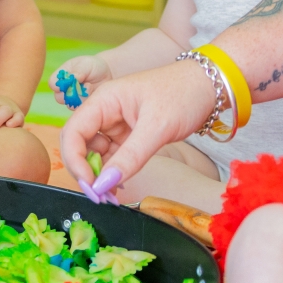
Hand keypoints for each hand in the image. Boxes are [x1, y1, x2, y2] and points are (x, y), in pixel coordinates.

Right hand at [58, 60, 217, 196]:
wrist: (210, 86)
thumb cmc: (183, 94)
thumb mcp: (157, 127)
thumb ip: (130, 157)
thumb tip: (103, 185)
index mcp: (103, 100)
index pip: (73, 132)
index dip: (74, 160)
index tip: (90, 185)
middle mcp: (103, 111)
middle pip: (79, 144)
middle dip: (85, 171)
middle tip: (100, 196)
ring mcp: (115, 124)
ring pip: (94, 154)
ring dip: (99, 175)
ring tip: (112, 196)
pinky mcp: (128, 135)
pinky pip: (112, 157)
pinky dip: (113, 173)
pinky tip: (119, 187)